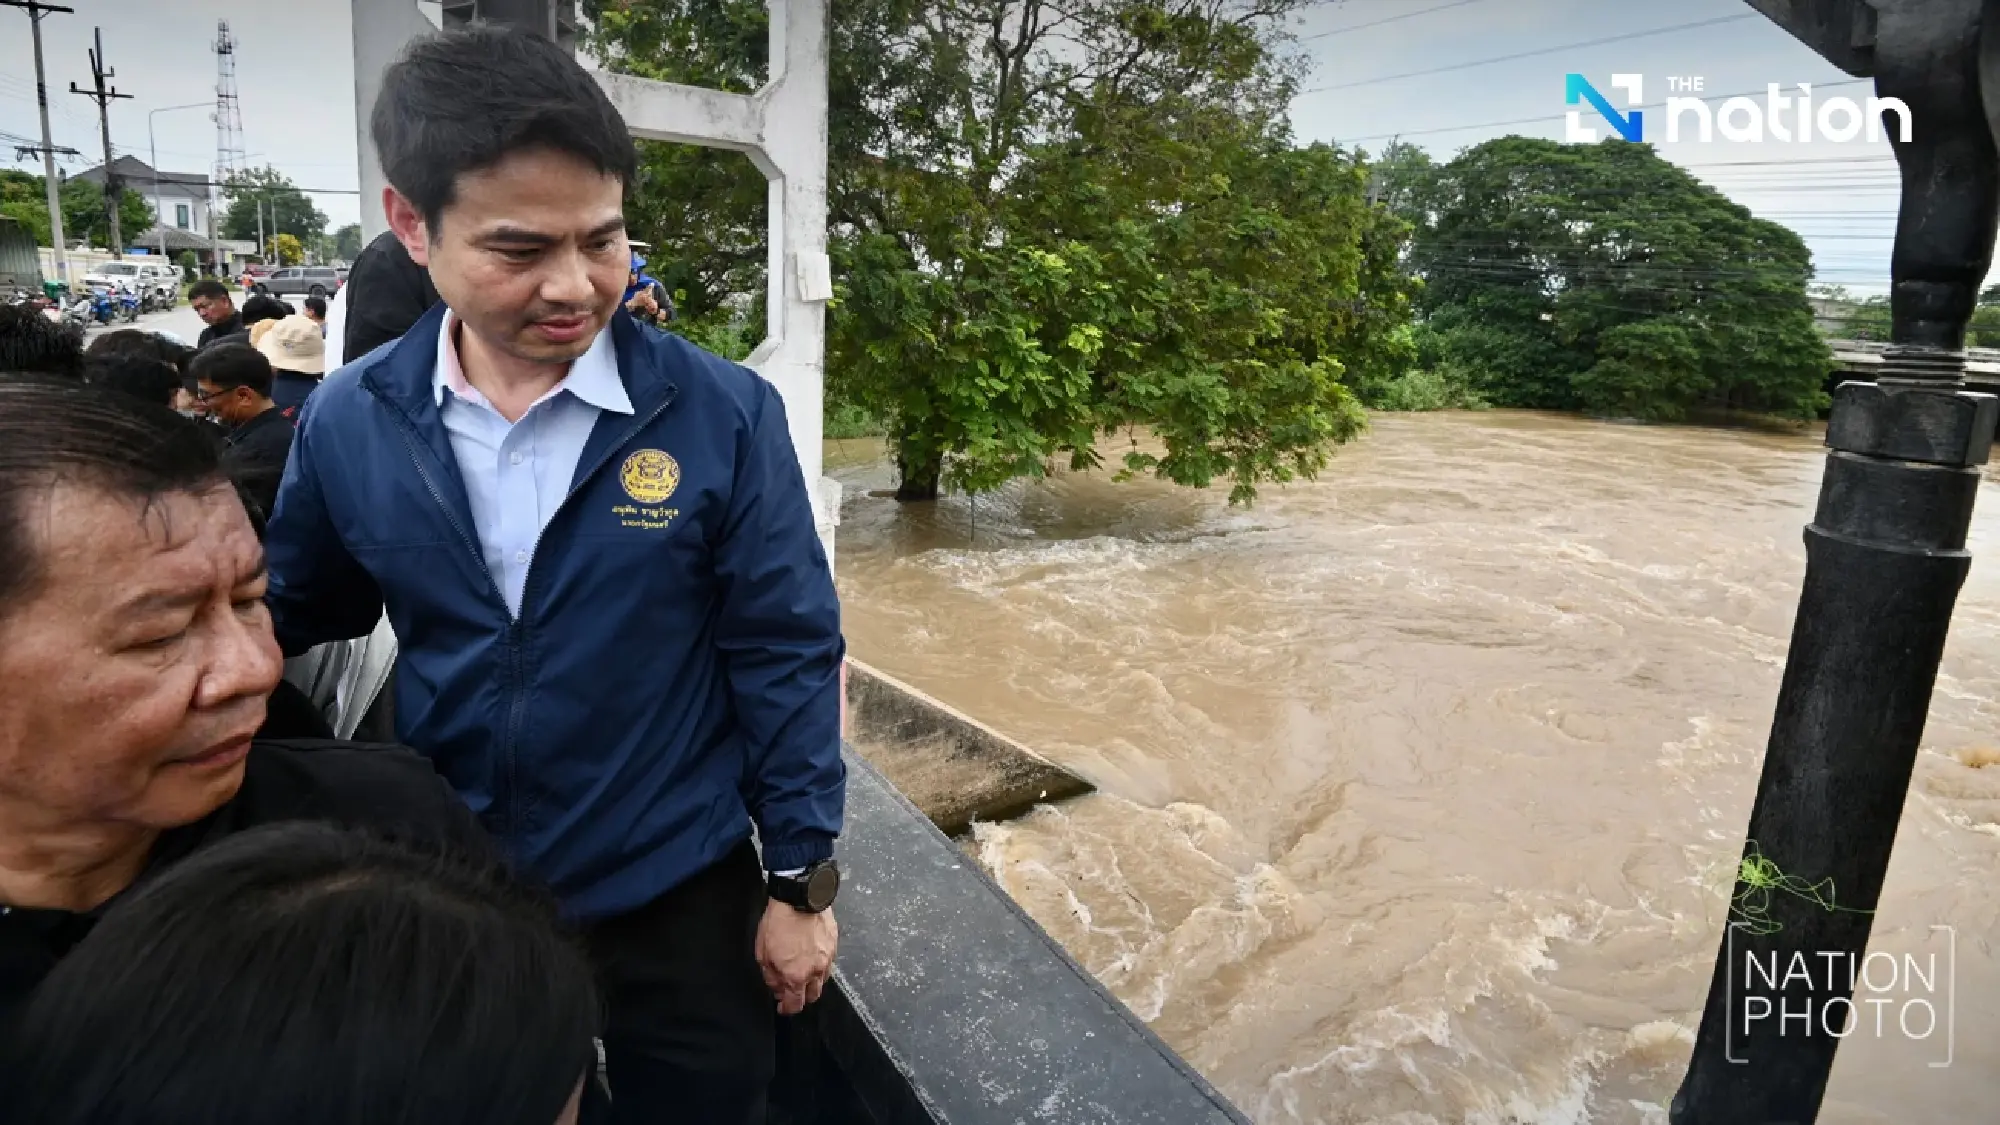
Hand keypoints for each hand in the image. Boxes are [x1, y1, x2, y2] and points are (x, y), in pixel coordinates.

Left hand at [755, 899, 836, 1014]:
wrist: (799, 898)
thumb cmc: (779, 922)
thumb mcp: (762, 954)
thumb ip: (771, 976)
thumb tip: (777, 988)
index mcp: (796, 976)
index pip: (795, 1005)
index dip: (787, 1009)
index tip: (782, 1007)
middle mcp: (815, 971)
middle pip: (813, 996)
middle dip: (802, 997)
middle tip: (791, 988)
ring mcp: (828, 958)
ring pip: (823, 980)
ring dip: (812, 981)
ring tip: (801, 970)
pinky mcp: (835, 944)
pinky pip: (829, 962)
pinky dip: (820, 964)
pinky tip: (810, 954)